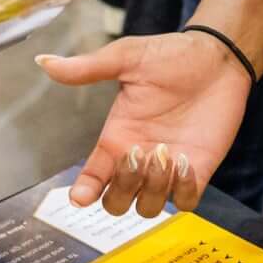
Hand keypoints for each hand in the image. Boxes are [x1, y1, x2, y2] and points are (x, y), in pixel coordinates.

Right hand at [38, 29, 252, 215]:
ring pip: (149, 207)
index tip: (80, 196)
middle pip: (116, 202)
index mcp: (116, 137)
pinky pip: (185, 202)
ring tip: (168, 151)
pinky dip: (184, 191)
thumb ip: (88, 67)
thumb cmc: (171, 55)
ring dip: (154, 187)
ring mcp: (168, 169)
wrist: (218, 57)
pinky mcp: (198, 171)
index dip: (84, 192)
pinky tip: (187, 161)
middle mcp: (139, 158)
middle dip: (123, 187)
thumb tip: (44, 61)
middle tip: (139, 153)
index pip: (92, 178)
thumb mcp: (127, 57)